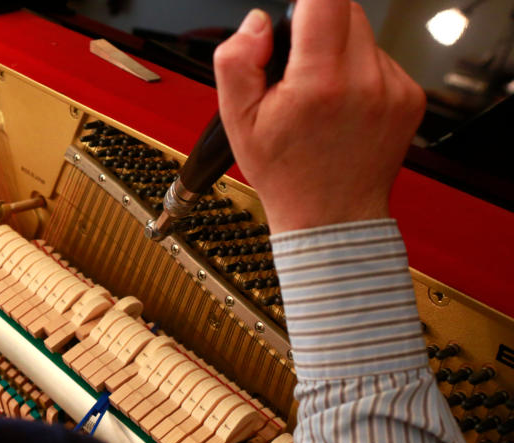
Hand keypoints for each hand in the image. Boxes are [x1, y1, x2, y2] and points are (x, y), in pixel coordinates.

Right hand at [213, 0, 425, 233]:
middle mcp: (365, 80)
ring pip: (364, 34)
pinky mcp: (409, 96)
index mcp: (320, 82)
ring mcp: (393, 88)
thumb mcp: (237, 120)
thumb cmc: (286, 173)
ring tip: (321, 93)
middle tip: (298, 66)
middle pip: (346, 9)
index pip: (325, 1)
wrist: (331, 217)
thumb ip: (237, 61)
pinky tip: (343, 105)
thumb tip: (257, 24)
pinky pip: (380, 60)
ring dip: (339, 50)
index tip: (295, 15)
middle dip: (317, 24)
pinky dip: (359, 72)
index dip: (306, 3)